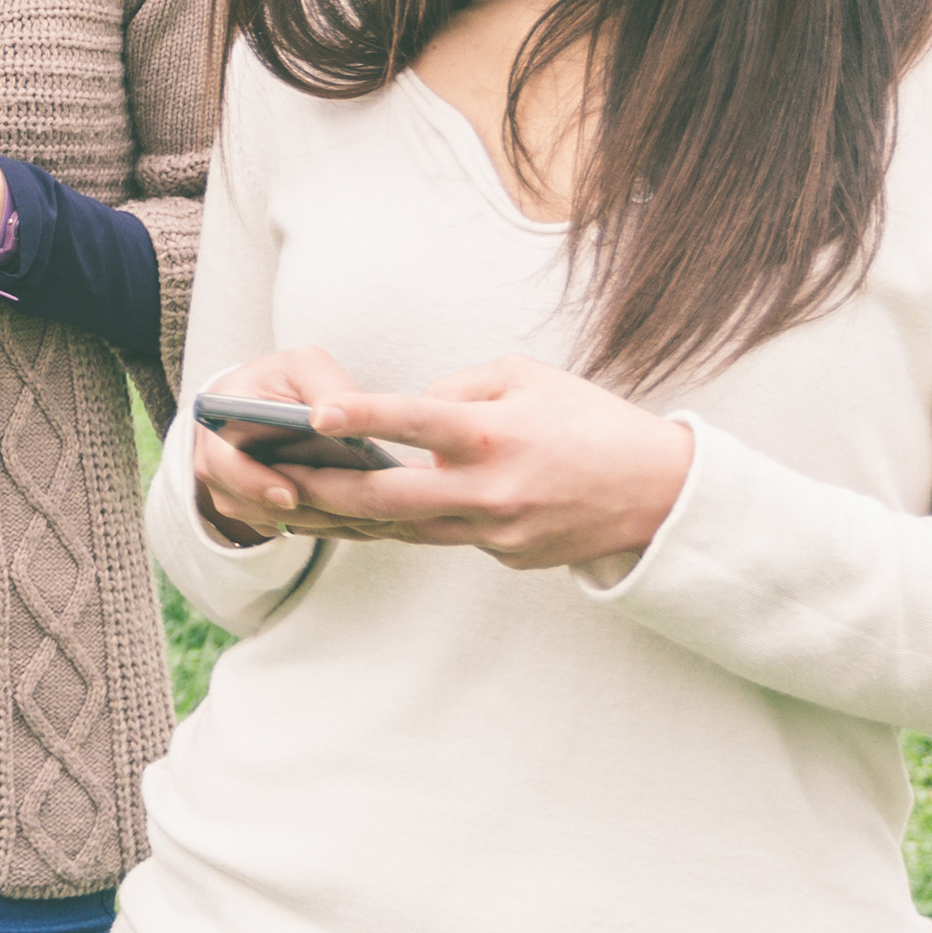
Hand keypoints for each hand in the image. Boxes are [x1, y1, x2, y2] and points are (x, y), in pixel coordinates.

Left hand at [204, 350, 696, 576]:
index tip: (314, 412)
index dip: (362, 415)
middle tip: (273, 480)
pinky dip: (405, 526)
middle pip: (386, 497)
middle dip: (323, 490)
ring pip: (403, 529)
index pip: (416, 420)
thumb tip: (409, 409)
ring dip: (348, 518)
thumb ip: (459, 387)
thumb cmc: (589, 421)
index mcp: (494, 434)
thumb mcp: (529, 378)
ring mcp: (495, 531)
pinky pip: (443, 537)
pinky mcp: (504, 555)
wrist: (658, 493)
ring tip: (295, 503)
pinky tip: (362, 516)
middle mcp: (489, 488)